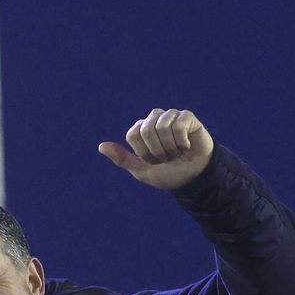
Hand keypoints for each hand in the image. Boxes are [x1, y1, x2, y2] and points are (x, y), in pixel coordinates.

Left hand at [98, 108, 214, 189]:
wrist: (193, 178)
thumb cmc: (167, 174)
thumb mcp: (142, 171)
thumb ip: (122, 159)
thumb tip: (101, 146)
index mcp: (140, 130)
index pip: (133, 134)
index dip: (144, 152)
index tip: (153, 161)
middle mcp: (154, 120)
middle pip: (146, 129)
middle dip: (158, 150)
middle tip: (167, 157)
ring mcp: (170, 116)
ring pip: (162, 126)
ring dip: (170, 147)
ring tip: (177, 152)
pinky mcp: (187, 117)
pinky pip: (178, 124)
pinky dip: (182, 141)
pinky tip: (187, 146)